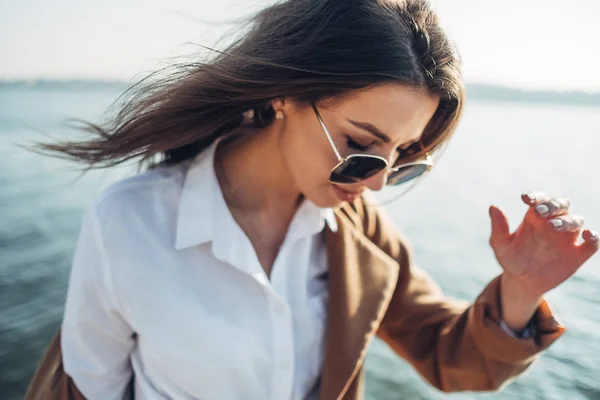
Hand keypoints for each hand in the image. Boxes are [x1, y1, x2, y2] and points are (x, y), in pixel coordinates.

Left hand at [488, 192, 598, 331]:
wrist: (523, 283)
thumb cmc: (511, 259)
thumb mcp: (501, 245)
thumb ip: (498, 227)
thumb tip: (493, 206)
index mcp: (534, 217)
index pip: (540, 199)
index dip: (536, 196)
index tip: (525, 198)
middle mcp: (553, 223)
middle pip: (561, 205)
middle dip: (552, 205)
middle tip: (539, 210)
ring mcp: (567, 238)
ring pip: (576, 221)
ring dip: (566, 221)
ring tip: (552, 226)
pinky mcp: (578, 253)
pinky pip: (593, 242)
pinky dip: (594, 237)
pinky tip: (588, 235)